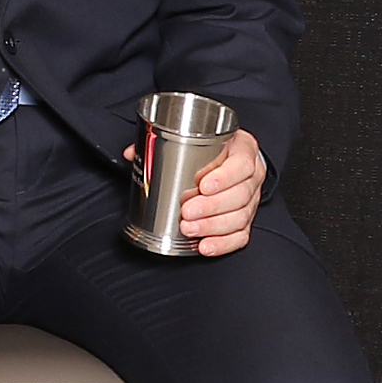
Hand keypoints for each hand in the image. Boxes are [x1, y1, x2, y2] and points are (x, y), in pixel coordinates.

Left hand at [120, 125, 264, 254]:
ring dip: (213, 226)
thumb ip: (161, 142)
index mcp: (243, 150)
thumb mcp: (194, 136)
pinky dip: (223, 243)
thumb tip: (130, 154)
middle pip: (240, 195)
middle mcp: (251, 176)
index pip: (241, 164)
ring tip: (190, 228)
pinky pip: (240, 235)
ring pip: (240, 217)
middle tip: (187, 211)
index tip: (203, 185)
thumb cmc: (212, 147)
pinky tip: (205, 245)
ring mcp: (251, 200)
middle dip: (211, 206)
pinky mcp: (246, 219)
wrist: (231, 156)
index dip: (224, 177)